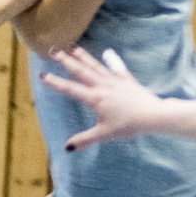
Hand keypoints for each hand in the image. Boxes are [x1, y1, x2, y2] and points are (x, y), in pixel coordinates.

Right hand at [41, 46, 160, 150]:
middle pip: (81, 71)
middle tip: (54, 52)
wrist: (152, 115)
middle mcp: (103, 86)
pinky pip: (116, 68)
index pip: (71, 89)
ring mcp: (115, 81)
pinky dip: (110, 60)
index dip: (55, 83)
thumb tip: (67, 148)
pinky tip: (106, 53)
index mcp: (95, 98)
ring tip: (73, 48)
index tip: (43, 75)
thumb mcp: (104, 134)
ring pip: (95, 66)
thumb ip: (85, 139)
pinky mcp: (126, 80)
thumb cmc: (128, 126)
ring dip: (83, 57)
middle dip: (66, 61)